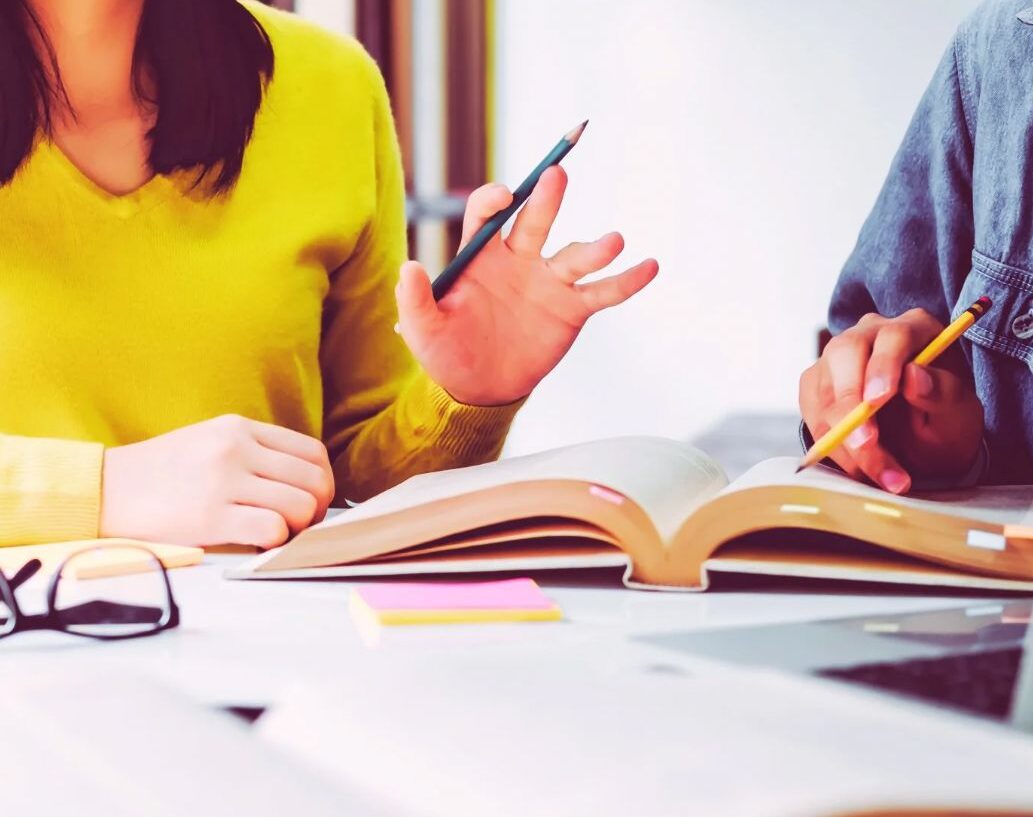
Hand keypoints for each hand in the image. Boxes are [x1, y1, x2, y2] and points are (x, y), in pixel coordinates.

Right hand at [99, 415, 333, 548]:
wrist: (103, 489)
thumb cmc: (161, 474)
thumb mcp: (210, 442)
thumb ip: (255, 453)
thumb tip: (305, 484)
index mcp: (239, 428)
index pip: (312, 453)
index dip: (322, 482)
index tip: (313, 501)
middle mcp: (236, 449)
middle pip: (314, 480)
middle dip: (317, 508)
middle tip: (299, 525)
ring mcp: (223, 480)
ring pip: (301, 506)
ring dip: (298, 528)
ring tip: (276, 534)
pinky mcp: (210, 515)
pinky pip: (273, 529)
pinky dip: (275, 541)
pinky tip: (257, 542)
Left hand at [395, 166, 658, 405]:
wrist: (478, 389)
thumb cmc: (446, 352)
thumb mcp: (422, 330)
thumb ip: (415, 300)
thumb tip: (408, 269)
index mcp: (481, 256)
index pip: (488, 215)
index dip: (494, 201)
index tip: (503, 198)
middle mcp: (518, 259)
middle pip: (534, 220)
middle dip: (545, 198)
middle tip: (556, 176)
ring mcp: (548, 282)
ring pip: (575, 256)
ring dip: (595, 248)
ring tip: (613, 241)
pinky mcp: (571, 309)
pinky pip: (603, 292)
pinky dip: (627, 281)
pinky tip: (650, 267)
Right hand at [798, 308, 982, 493]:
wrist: (921, 444)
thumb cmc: (943, 423)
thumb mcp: (960, 414)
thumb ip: (945, 394)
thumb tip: (915, 375)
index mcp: (912, 330)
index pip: (892, 336)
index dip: (882, 366)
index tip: (878, 400)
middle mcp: (868, 335)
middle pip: (844, 354)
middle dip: (851, 404)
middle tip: (866, 444)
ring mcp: (836, 360)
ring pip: (825, 391)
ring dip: (845, 438)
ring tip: (880, 474)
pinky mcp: (815, 386)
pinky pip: (813, 415)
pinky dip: (833, 447)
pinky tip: (860, 468)